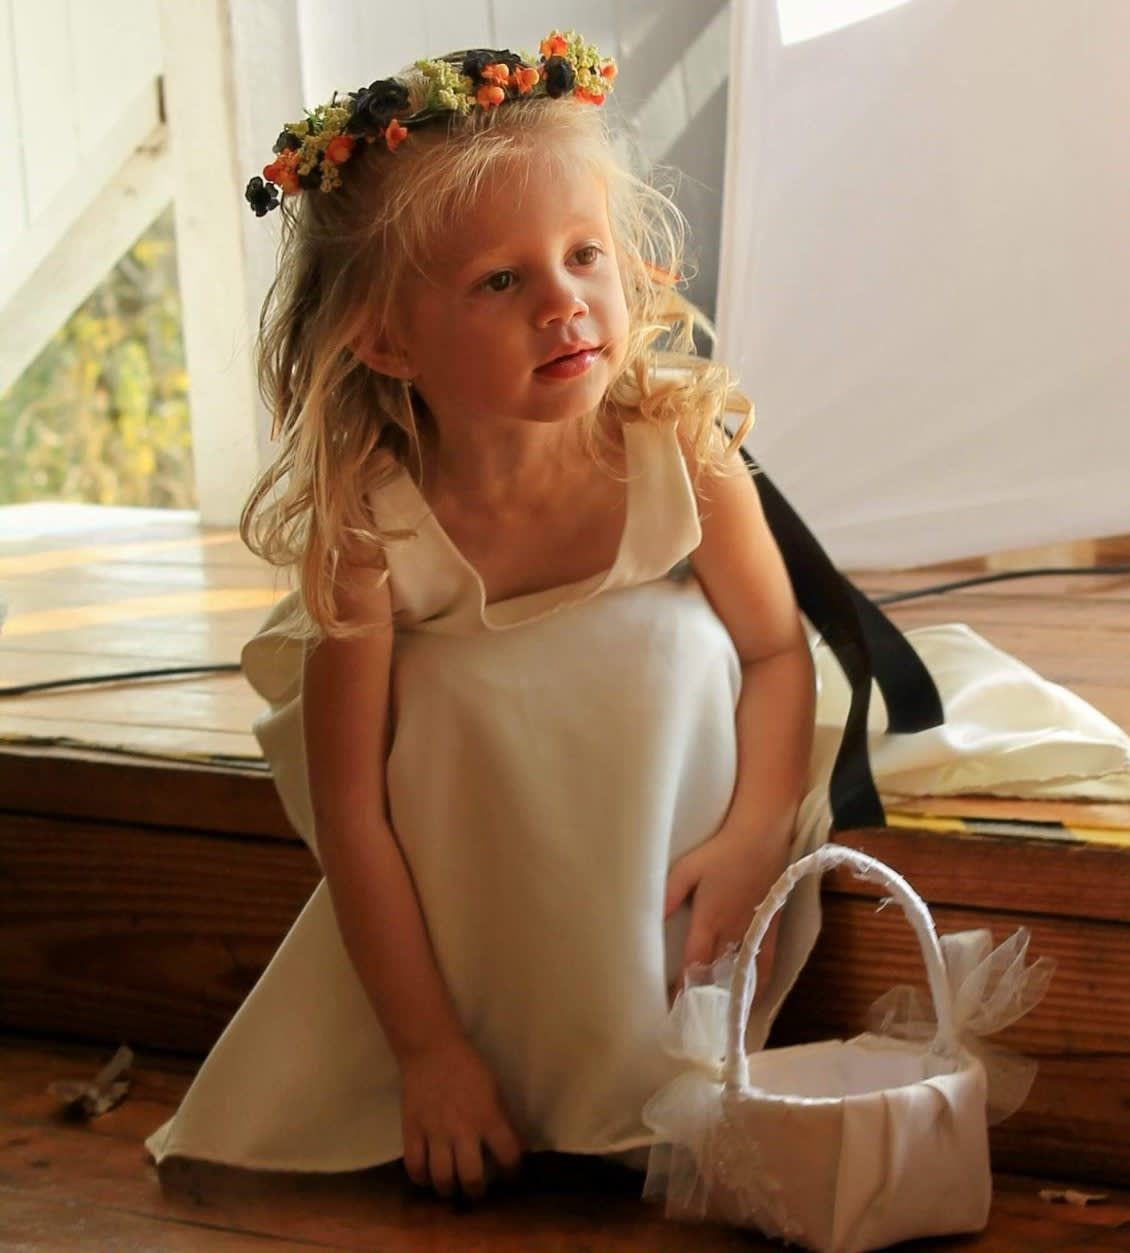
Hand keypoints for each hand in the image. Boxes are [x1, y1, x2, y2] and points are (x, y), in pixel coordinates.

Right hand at [398, 1035, 524, 1199]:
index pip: (508, 1155)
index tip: (511, 1176)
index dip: (513, 1172)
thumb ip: (501, 1120)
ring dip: (448, 1190)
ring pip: (442, 1178)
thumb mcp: (494, 1090)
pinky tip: (426, 1177)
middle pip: (471, 1177)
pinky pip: (414, 1166)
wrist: (431, 1049)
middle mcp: (462, 1130)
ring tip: (451, 1189)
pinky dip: (420, 1178)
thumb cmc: (468, 1067)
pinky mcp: (412, 1131)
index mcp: (488, 1117)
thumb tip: (513, 1146)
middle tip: (476, 1191)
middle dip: (476, 1191)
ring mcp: (435, 1133)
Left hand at [664, 825, 787, 1004]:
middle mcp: (732, 935)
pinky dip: (755, 990)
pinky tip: (747, 1004)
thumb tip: (648, 919)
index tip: (671, 1008)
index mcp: (709, 921)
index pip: (693, 965)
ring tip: (716, 1020)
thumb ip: (668, 895)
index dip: (682, 989)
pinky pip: (764, 971)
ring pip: (741, 979)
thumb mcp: (687, 869)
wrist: (762, 839)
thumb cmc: (720, 852)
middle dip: (703, 1000)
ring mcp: (753, 936)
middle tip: (690, 1022)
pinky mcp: (769, 934)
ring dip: (727, 1000)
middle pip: (716, 978)